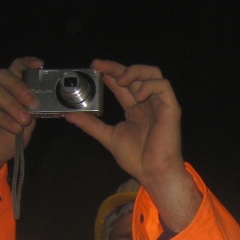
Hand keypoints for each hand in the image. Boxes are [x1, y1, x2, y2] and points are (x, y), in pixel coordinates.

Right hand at [0, 57, 42, 210]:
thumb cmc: (5, 139)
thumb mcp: (26, 123)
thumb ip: (33, 110)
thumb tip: (46, 100)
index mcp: (3, 88)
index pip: (13, 68)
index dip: (26, 63)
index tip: (40, 65)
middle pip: (2, 75)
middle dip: (19, 87)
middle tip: (32, 102)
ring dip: (13, 105)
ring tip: (24, 120)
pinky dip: (4, 119)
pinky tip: (15, 127)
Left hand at [69, 60, 198, 231]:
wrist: (153, 172)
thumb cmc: (136, 159)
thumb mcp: (108, 137)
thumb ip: (91, 124)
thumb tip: (69, 116)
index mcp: (135, 109)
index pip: (122, 84)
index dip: (109, 73)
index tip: (94, 67)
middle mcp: (148, 103)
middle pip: (135, 74)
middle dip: (117, 67)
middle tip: (99, 66)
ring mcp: (160, 105)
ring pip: (153, 74)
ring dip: (135, 72)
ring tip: (121, 80)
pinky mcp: (171, 108)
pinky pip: (163, 86)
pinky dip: (149, 85)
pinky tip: (137, 96)